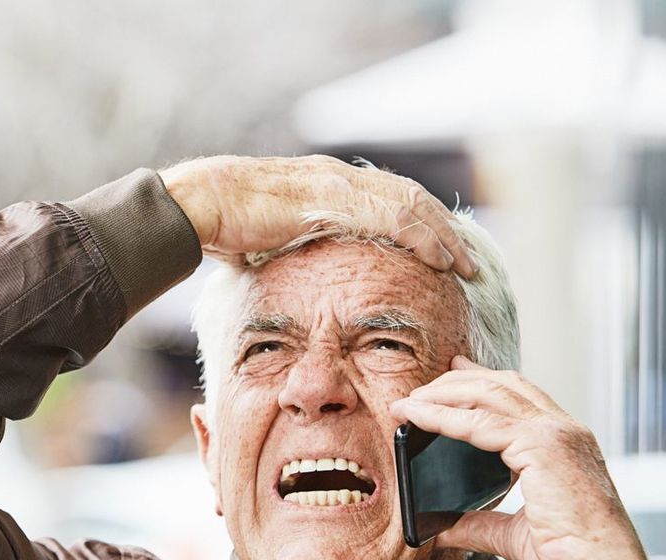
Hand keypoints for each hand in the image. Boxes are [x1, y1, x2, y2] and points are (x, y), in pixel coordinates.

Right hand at [158, 155, 475, 277]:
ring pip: (409, 204)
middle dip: (442, 229)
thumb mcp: (264, 240)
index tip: (440, 251)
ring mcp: (336, 185)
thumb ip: (285, 250)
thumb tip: (286, 275)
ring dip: (441, 235)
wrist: (198, 205)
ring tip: (463, 263)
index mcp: (324, 184)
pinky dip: (421, 237)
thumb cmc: (219, 226)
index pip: (386, 199)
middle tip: (468, 259)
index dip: (419, 224)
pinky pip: (390, 217)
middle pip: (408, 198)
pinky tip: (438, 257)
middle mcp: (337, 177)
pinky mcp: (331, 199)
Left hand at [389, 355, 652, 559]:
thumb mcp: (514, 535)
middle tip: (418, 390)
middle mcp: (564, 431)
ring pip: (489, 393)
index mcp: (564, 444)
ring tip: (409, 401)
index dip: (481, 380)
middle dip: (455, 381)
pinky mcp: (541, 446)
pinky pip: (479, 423)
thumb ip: (478, 524)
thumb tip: (440, 527)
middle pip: (502, 384)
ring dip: (443, 394)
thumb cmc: (571, 559)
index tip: (451, 373)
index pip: (519, 395)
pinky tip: (416, 416)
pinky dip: (443, 416)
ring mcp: (555, 434)